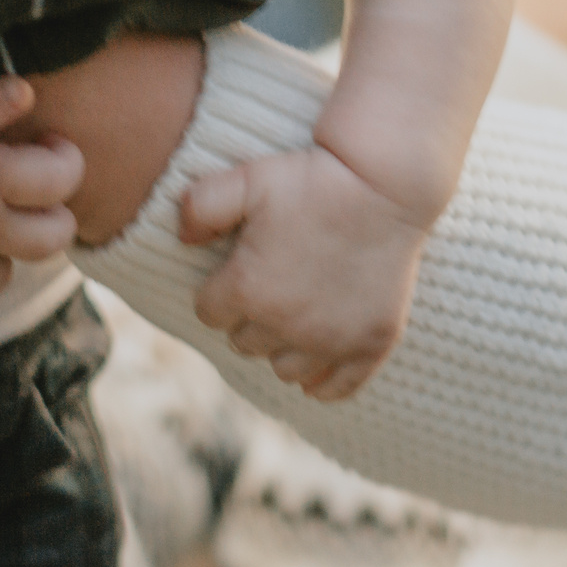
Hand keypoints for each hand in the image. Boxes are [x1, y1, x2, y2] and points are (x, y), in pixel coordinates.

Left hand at [181, 145, 430, 400]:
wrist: (386, 181)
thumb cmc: (312, 178)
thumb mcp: (246, 178)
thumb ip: (200, 206)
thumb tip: (181, 238)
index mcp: (247, 290)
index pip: (209, 313)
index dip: (219, 289)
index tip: (236, 269)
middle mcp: (286, 325)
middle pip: (244, 343)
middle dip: (249, 317)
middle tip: (269, 283)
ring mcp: (332, 339)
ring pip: (285, 370)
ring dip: (283, 347)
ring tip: (294, 317)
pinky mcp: (372, 343)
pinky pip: (338, 388)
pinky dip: (325, 382)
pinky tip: (320, 361)